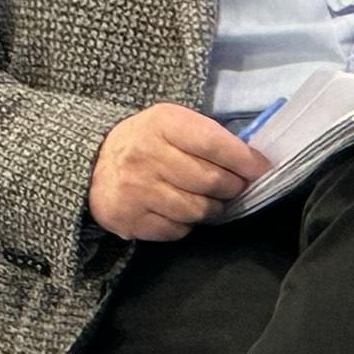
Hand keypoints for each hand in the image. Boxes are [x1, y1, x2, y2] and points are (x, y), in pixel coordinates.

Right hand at [88, 104, 270, 242]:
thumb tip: (254, 164)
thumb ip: (210, 138)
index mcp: (162, 123)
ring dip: (213, 208)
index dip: (244, 160)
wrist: (93, 164)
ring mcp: (136, 190)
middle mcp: (145, 155)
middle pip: (211, 181)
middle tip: (234, 187)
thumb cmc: (147, 142)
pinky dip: (187, 224)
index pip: (214, 144)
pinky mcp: (129, 219)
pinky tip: (178, 210)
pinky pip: (178, 230)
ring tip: (208, 200)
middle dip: (233, 187)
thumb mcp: (174, 124)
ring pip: (198, 210)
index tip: (260, 169)